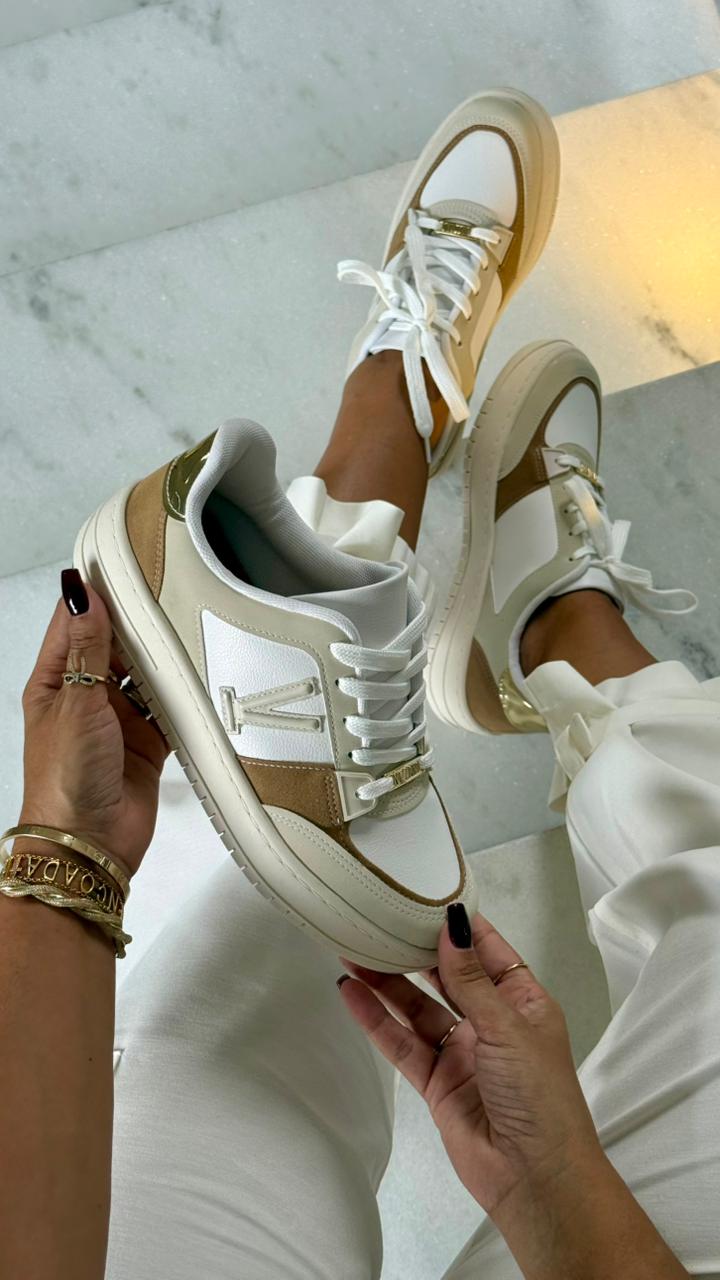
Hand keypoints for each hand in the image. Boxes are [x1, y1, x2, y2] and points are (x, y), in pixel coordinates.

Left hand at [18, 571, 167, 878]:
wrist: (88, 843)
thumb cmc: (64, 780)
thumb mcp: (75, 701)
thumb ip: (86, 647)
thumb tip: (80, 595)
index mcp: (53, 683)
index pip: (73, 624)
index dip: (94, 594)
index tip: (118, 563)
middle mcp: (85, 698)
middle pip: (115, 647)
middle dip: (137, 626)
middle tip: (164, 595)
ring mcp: (117, 721)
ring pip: (145, 676)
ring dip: (161, 662)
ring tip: (183, 634)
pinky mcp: (147, 744)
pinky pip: (169, 709)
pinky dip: (182, 698)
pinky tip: (193, 681)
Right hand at [338, 907, 603, 1219]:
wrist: (535, 1178)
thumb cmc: (542, 1098)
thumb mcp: (508, 1028)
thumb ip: (471, 980)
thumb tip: (452, 927)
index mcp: (524, 1002)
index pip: (488, 952)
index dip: (459, 926)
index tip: (427, 895)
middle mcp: (492, 1023)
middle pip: (447, 976)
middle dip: (415, 950)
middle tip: (379, 918)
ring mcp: (462, 1052)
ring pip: (418, 1007)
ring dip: (388, 981)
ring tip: (354, 948)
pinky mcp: (437, 1081)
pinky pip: (402, 1042)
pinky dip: (377, 1020)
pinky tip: (353, 993)